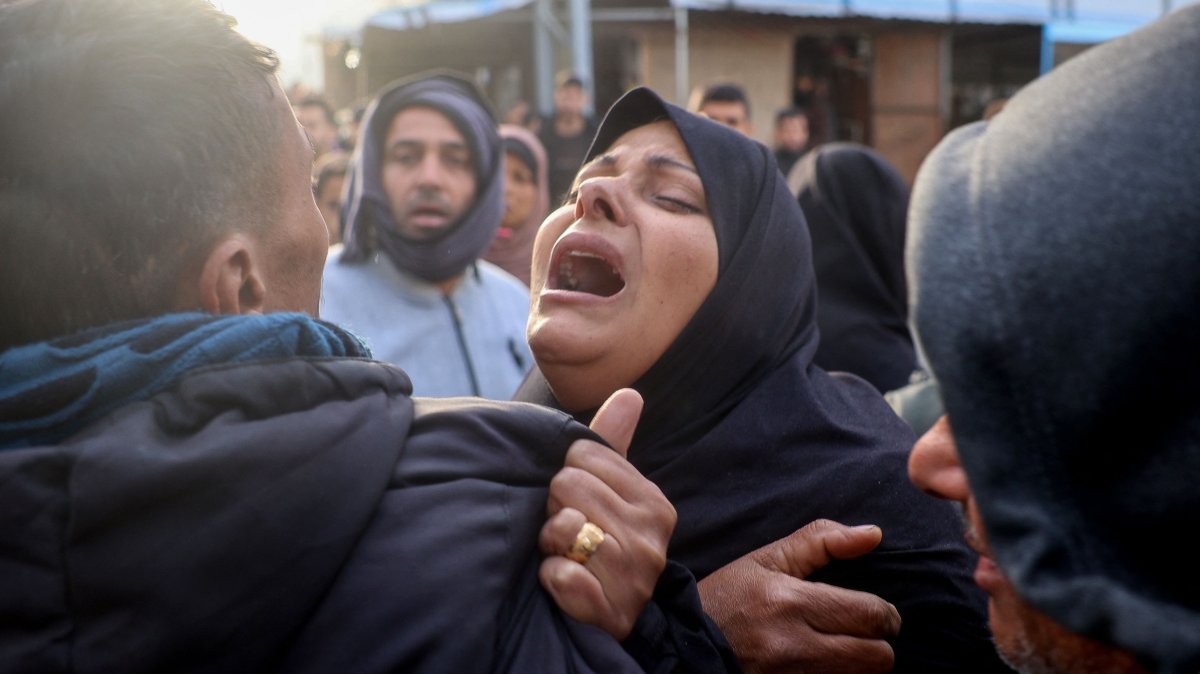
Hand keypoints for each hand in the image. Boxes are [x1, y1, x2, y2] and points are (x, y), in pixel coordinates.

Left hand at [539, 388, 675, 639]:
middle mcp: (651, 538)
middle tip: (568, 534)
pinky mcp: (609, 611)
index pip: (582, 456)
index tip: (578, 504)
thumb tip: (630, 392)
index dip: (567, 477)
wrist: (605, 622)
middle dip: (555, 510)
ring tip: (565, 557)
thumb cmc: (599, 548)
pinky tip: (562, 585)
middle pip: (568, 485)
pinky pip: (559, 575)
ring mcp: (633, 577)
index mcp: (654, 503)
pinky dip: (550, 580)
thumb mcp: (608, 495)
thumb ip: (612, 445)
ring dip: (550, 546)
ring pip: (563, 528)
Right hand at [698, 520, 901, 673]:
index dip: (884, 615)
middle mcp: (792, 645)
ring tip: (842, 652)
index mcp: (789, 601)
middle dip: (878, 645)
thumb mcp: (766, 561)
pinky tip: (822, 667)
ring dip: (858, 666)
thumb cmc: (726, 600)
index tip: (877, 614)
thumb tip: (874, 533)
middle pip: (875, 657)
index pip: (869, 614)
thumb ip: (821, 541)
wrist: (681, 647)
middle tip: (864, 636)